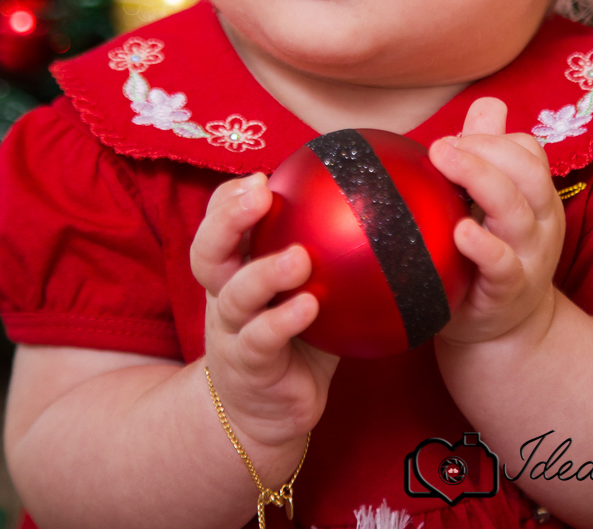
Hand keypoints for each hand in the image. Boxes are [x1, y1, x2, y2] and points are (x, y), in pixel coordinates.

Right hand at [190, 172, 338, 456]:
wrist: (265, 414)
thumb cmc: (294, 339)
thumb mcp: (306, 291)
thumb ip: (329, 255)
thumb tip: (385, 207)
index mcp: (234, 269)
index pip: (218, 222)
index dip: (230, 198)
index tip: (261, 177)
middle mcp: (224, 294)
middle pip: (207, 250)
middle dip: (228, 218)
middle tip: (260, 192)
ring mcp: (231, 332)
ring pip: (235, 295)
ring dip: (265, 272)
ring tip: (298, 258)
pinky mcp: (248, 366)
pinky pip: (261, 340)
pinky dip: (283, 321)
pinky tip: (310, 307)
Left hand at [428, 97, 564, 347]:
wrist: (502, 329)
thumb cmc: (492, 251)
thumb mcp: (493, 200)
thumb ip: (489, 152)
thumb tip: (487, 104)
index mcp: (535, 195)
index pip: (528, 150)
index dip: (490, 138)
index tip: (453, 140)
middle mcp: (540, 222)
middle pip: (527, 172)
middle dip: (486, 149)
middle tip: (442, 146)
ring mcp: (528, 257)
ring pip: (516, 210)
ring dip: (480, 180)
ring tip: (445, 162)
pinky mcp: (508, 291)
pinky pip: (502, 265)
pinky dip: (483, 246)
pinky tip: (459, 231)